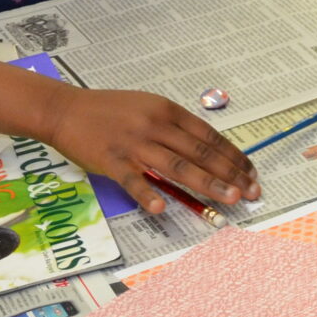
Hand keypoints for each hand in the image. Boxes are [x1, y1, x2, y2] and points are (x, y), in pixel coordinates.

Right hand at [37, 84, 257, 213]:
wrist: (63, 109)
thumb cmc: (108, 110)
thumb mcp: (147, 107)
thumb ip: (175, 127)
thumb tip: (208, 150)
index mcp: (166, 111)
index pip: (209, 137)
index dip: (234, 156)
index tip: (251, 173)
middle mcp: (154, 126)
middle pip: (200, 153)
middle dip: (231, 174)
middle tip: (252, 192)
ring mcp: (134, 145)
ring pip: (178, 167)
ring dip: (208, 183)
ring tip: (232, 198)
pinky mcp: (112, 161)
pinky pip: (133, 181)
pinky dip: (147, 194)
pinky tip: (161, 208)